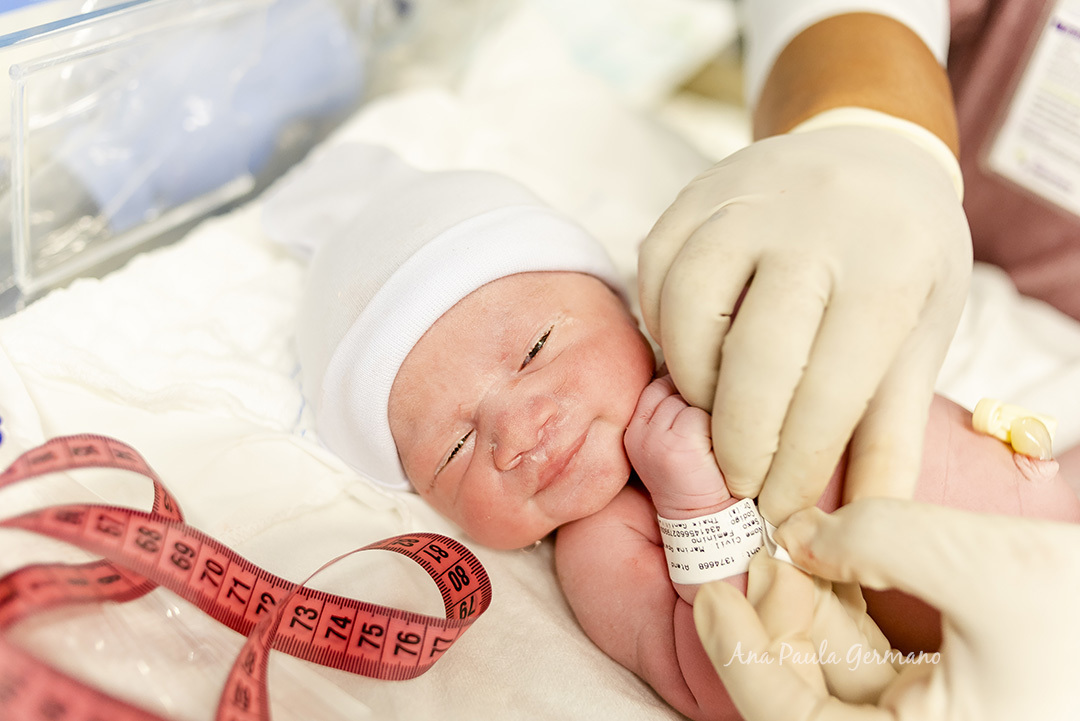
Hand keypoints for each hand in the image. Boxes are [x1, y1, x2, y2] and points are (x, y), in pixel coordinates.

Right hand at [624, 375, 729, 517]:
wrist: (702, 519)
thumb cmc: (693, 477)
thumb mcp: (669, 441)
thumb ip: (669, 410)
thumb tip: (685, 373)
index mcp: (633, 431)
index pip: (655, 387)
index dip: (679, 389)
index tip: (696, 405)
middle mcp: (640, 433)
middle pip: (671, 389)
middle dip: (694, 400)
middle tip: (706, 428)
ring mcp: (657, 439)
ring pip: (687, 399)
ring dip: (706, 414)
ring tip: (711, 441)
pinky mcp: (680, 444)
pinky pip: (701, 414)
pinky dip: (716, 428)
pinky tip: (715, 449)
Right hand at [638, 123, 971, 523]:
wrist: (871, 151)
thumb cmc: (903, 258)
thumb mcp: (920, 338)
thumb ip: (888, 437)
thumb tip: (854, 529)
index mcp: (888, 269)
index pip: (831, 391)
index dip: (797, 466)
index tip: (780, 511)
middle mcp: (814, 225)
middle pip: (755, 356)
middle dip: (739, 440)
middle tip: (737, 479)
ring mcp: (746, 200)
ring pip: (688, 310)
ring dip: (692, 381)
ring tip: (714, 411)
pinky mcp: (694, 195)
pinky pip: (655, 273)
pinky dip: (663, 328)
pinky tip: (690, 353)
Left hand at [693, 500, 1079, 720]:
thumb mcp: (987, 567)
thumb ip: (880, 541)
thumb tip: (802, 536)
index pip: (789, 717)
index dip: (738, 652)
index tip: (710, 591)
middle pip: (812, 689)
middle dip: (779, 616)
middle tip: (757, 547)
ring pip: (848, 670)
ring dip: (816, 605)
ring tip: (794, 542)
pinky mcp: (964, 703)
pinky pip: (888, 661)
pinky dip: (858, 610)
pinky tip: (837, 559)